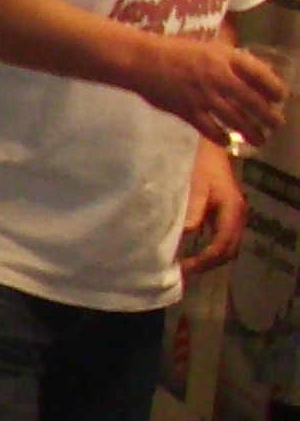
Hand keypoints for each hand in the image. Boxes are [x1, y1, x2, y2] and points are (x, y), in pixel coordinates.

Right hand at [141, 35, 285, 144]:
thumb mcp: (209, 49)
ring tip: (261, 140)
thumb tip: (256, 73)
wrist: (141, 60)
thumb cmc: (174, 51)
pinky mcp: (187, 110)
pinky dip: (221, 137)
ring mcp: (203, 96)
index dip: (274, 88)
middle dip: (268, 115)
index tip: (281, 98)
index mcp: (226, 58)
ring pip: (235, 118)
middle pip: (252, 101)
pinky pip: (209, 128)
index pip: (260, 74)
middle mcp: (219, 77)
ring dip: (251, 131)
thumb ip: (231, 61)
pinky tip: (228, 143)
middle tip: (277, 125)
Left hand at [185, 132, 251, 275]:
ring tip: (185, 266)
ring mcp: (234, 215)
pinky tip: (190, 251)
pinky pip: (222, 238)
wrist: (208, 147)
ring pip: (227, 246)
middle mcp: (238, 216)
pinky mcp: (226, 214)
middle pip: (228, 251)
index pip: (221, 246)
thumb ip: (192, 211)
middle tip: (181, 273)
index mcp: (232, 210)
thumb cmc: (200, 164)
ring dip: (208, 259)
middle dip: (207, 265)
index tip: (182, 269)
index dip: (203, 261)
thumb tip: (185, 237)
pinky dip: (209, 249)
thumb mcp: (194, 186)